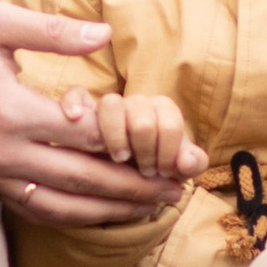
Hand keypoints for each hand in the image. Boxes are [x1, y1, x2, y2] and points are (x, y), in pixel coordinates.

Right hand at [0, 5, 173, 226]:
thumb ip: (52, 30)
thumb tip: (105, 35)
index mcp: (10, 111)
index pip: (84, 134)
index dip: (131, 142)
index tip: (169, 145)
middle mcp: (3, 152)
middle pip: (83, 179)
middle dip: (135, 186)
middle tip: (178, 188)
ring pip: (61, 205)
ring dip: (109, 210)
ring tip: (150, 207)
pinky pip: (34, 208)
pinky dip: (72, 215)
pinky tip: (98, 214)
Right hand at [86, 89, 206, 195]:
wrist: (121, 168)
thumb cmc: (155, 166)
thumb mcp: (176, 167)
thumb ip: (192, 164)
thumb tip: (187, 162)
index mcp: (162, 111)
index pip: (170, 121)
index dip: (169, 151)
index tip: (164, 173)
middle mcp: (136, 104)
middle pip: (142, 115)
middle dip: (146, 150)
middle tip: (145, 172)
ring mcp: (108, 106)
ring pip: (111, 103)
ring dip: (115, 134)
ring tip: (120, 159)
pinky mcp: (81, 108)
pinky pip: (75, 93)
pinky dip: (74, 101)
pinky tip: (75, 116)